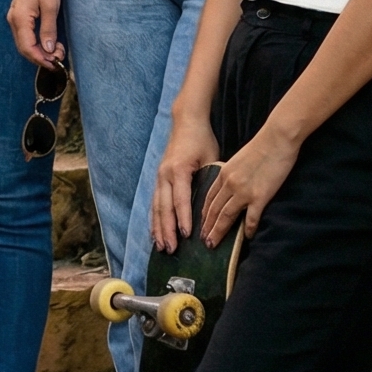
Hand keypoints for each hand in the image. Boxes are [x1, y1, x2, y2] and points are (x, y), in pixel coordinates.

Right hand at [8, 0, 63, 65]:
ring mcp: (14, 18)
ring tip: (57, 51)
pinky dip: (36, 43)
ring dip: (39, 51)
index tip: (55, 64)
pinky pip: (25, 35)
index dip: (41, 59)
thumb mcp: (51, 6)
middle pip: (24, 48)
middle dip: (41, 57)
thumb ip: (49, 30)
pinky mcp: (18, 16)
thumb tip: (49, 50)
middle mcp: (13, 20)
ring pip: (24, 43)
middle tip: (59, 59)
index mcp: (20, 19)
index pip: (27, 48)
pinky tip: (48, 42)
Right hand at [152, 111, 220, 251]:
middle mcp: (165, 174)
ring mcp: (159, 176)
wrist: (186, 122)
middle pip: (164, 207)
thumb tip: (216, 203)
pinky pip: (155, 203)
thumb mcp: (211, 157)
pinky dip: (155, 219)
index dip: (183, 218)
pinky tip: (155, 233)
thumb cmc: (201, 140)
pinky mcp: (159, 178)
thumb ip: (211, 179)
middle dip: (166, 230)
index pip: (180, 199)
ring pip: (156, 207)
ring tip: (160, 247)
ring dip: (158, 228)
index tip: (186, 235)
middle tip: (171, 249)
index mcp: (179, 170)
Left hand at [201, 125, 297, 247]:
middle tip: (204, 242)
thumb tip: (232, 187)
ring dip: (218, 231)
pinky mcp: (260, 196)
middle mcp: (229, 184)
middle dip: (207, 227)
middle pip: (213, 210)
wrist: (277, 138)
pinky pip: (251, 218)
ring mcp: (244, 191)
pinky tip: (248, 237)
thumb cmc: (262, 146)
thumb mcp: (239, 159)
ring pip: (225, 216)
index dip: (204, 214)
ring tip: (214, 244)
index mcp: (223, 174)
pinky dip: (248, 229)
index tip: (201, 225)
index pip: (209, 198)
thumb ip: (233, 174)